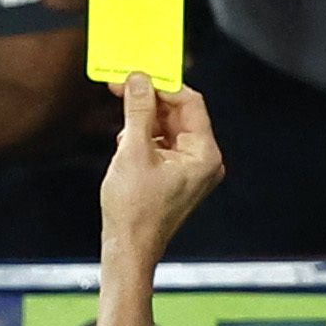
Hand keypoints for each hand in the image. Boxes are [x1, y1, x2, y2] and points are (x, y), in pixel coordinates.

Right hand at [100, 73, 222, 259]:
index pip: (190, 102)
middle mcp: (204, 161)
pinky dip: (144, 139)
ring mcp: (191, 170)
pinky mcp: (176, 178)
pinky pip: (163, 146)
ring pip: (168, 129)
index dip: (162, 86)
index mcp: (205, 154)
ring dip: (144, 121)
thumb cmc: (134, 211)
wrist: (128, 250)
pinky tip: (125, 143)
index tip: (137, 75)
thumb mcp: (133, 151)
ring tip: (121, 124)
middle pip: (179, 114)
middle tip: (123, 88)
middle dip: (150, 102)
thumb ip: (138, 111)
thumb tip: (139, 79)